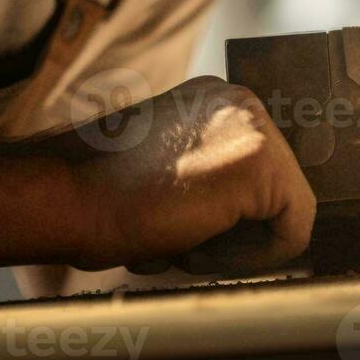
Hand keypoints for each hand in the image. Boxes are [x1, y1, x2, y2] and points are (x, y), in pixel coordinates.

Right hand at [55, 75, 315, 274]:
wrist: (65, 194)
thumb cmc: (102, 195)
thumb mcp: (169, 168)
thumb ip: (210, 175)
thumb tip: (254, 220)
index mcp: (217, 101)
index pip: (260, 175)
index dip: (231, 221)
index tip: (186, 234)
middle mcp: (241, 102)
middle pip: (279, 192)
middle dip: (237, 232)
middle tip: (178, 239)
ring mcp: (255, 126)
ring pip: (288, 213)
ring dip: (239, 244)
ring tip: (179, 237)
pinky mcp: (260, 162)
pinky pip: (293, 232)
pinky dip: (253, 258)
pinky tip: (195, 245)